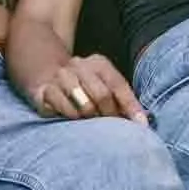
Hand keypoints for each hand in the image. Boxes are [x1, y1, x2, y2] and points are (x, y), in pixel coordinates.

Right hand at [27, 54, 145, 121]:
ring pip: (84, 103)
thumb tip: (143, 121)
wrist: (45, 74)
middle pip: (103, 94)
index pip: (119, 84)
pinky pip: (64, 108)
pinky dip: (73, 117)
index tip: (141, 124)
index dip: (131, 106)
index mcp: (99, 63)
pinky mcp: (45, 90)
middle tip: (111, 126)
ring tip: (91, 121)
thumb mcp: (103, 85)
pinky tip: (73, 118)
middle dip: (110, 115)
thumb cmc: (83, 86)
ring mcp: (61, 76)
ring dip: (91, 117)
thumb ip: (121, 100)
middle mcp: (80, 66)